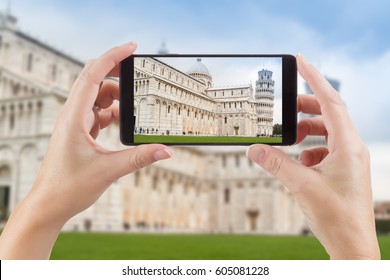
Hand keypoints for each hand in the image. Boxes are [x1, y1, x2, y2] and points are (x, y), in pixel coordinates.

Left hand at [0, 43, 171, 258]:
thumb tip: (166, 150)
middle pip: (95, 80)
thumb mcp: (108, 171)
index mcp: (74, 117)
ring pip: (97, 97)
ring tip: (134, 109)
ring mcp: (74, 122)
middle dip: (117, 74)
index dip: (112, 57)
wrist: (49, 204)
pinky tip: (122, 123)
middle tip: (139, 75)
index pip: (92, 75)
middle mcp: (72, 115)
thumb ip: (139, 158)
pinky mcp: (78, 131)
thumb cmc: (69, 187)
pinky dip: (111, 113)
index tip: (131, 47)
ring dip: (116, 99)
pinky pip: (97, 112)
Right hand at [247, 54, 379, 258]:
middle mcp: (351, 149)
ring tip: (289, 138)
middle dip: (304, 108)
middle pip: (328, 114)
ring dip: (305, 131)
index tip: (300, 61)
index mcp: (348, 146)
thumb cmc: (337, 217)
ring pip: (326, 132)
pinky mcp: (343, 170)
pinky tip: (298, 162)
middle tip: (284, 109)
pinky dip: (309, 149)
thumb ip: (276, 164)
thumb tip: (254, 149)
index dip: (314, 78)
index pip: (331, 101)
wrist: (352, 245)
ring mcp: (349, 160)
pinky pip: (325, 149)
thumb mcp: (301, 186)